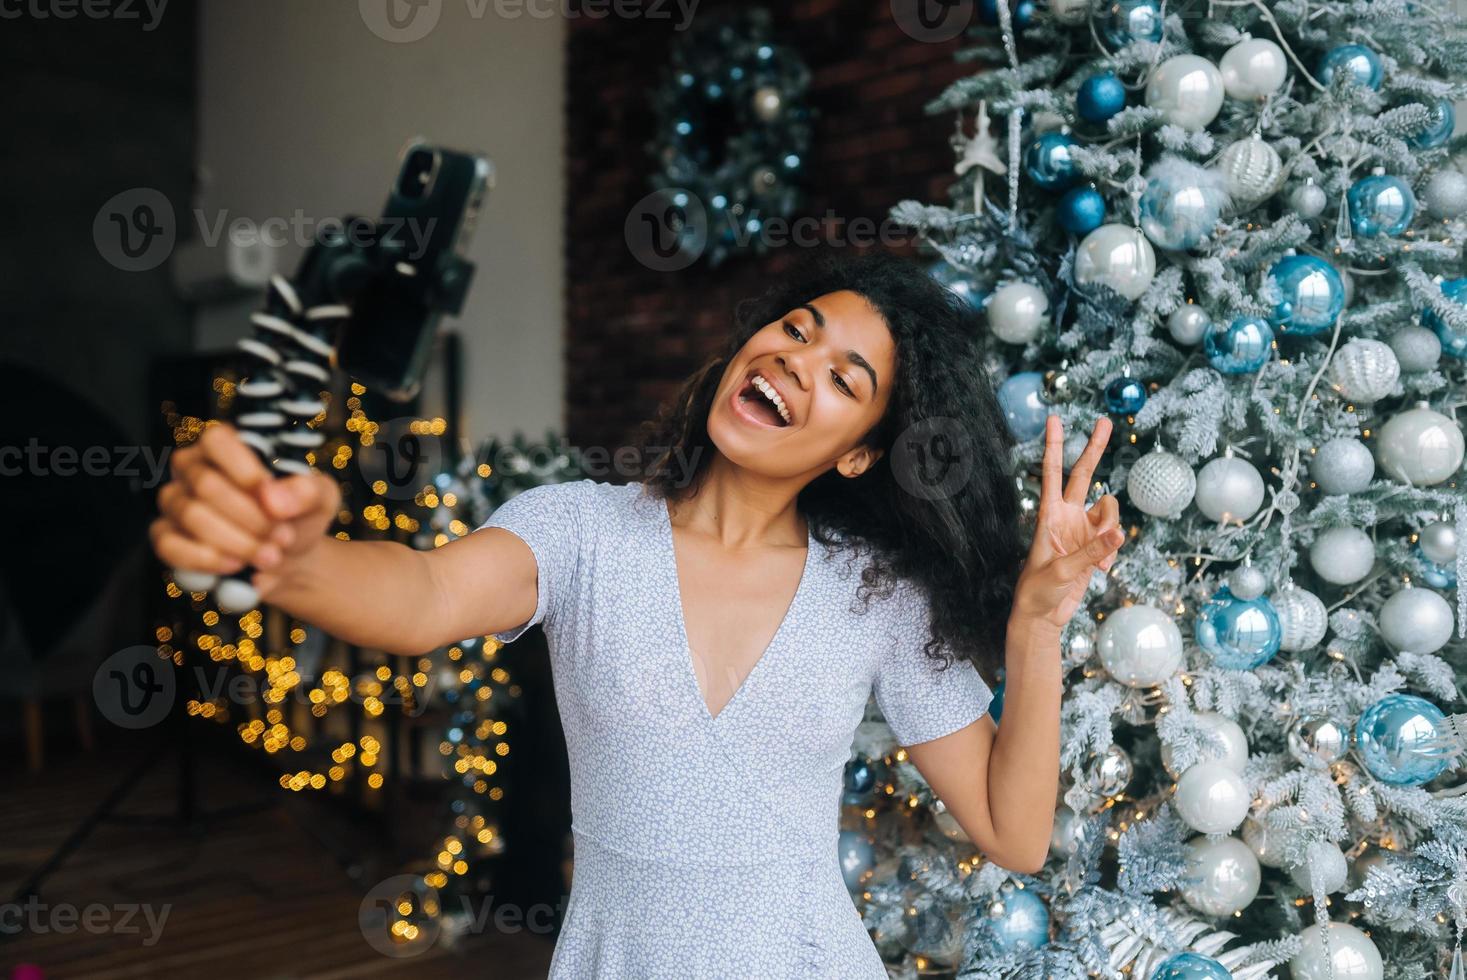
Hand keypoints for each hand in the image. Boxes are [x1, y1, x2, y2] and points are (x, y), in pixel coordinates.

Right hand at [149, 422, 340, 598]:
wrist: (289, 556)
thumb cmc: (299, 515)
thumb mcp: (321, 498)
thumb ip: (308, 491)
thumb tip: (273, 499)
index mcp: (226, 445)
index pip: (217, 440)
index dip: (245, 471)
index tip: (276, 503)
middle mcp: (192, 467)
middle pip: (207, 485)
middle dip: (252, 519)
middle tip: (283, 538)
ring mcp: (175, 501)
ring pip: (192, 517)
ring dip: (237, 542)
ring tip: (271, 556)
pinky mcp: (165, 535)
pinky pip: (170, 546)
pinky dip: (207, 561)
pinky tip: (236, 566)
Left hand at [1010, 414, 1124, 631]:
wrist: (1042, 616)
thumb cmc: (1038, 592)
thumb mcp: (1061, 572)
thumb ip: (1091, 552)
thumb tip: (1118, 535)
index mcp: (1049, 515)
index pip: (1051, 473)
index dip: (1053, 446)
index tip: (1054, 419)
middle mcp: (1066, 516)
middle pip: (1084, 475)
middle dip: (1094, 448)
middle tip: (1104, 421)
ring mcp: (1082, 529)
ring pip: (1109, 511)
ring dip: (1112, 529)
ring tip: (1100, 560)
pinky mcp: (1094, 546)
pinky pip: (1114, 536)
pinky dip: (1113, 552)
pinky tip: (1101, 570)